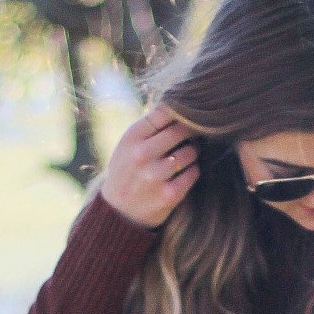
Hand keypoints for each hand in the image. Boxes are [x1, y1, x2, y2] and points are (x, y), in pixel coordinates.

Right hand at [98, 103, 200, 228]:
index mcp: (131, 137)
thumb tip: (184, 101)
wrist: (119, 212)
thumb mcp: (129, 143)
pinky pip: (194, 173)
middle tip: (192, 136)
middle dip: (191, 131)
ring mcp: (154, 176)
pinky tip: (185, 172)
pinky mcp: (168, 195)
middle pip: (181, 129)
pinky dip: (193, 171)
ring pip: (191, 151)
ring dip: (193, 152)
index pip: (164, 111)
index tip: (186, 114)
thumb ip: (151, 125)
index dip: (180, 111)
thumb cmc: (129, 169)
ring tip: (185, 156)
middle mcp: (141, 155)